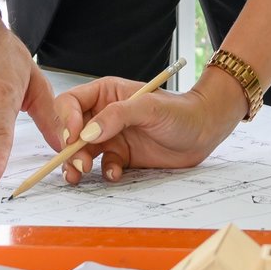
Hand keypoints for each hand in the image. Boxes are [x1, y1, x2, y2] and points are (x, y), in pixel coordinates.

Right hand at [52, 68, 242, 184]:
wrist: (204, 132)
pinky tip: (116, 174)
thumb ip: (118, 115)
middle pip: (71, 132)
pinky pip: (103, 167)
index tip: (73, 138)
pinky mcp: (122, 156)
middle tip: (78, 165)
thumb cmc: (180, 112)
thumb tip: (87, 132)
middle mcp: (103, 115)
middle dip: (68, 149)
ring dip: (77, 164)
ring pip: (82, 152)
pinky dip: (104, 173)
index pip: (70, 103)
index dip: (66, 120)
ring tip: (80, 175)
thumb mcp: (150, 107)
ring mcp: (112, 137)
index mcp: (105, 94)